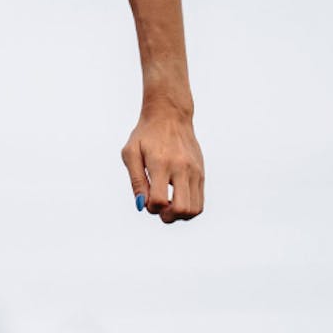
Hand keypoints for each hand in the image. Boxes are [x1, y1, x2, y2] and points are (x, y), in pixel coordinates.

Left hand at [121, 106, 204, 222]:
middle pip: (182, 209)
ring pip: (195, 209)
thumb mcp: (131, 153)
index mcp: (160, 163)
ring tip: (168, 206)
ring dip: (179, 216)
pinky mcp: (201, 173)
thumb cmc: (145, 135)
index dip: (150, 207)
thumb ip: (136, 181)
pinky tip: (176, 200)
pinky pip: (200, 201)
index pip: (159, 200)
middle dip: (167, 217)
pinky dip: (188, 208)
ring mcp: (194, 171)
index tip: (146, 199)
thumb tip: (142, 205)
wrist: (170, 116)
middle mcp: (181, 168)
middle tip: (158, 208)